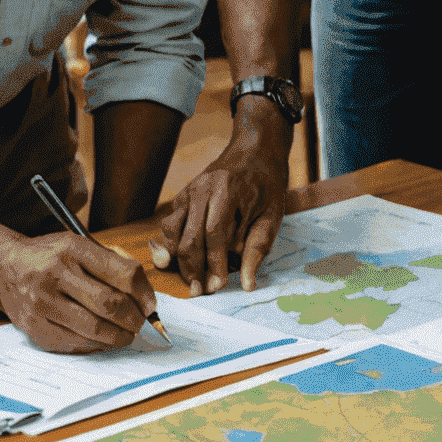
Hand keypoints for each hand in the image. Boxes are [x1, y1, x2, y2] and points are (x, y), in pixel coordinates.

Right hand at [0, 234, 154, 353]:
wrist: (6, 267)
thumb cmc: (52, 256)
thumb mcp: (81, 244)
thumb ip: (114, 262)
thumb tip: (145, 296)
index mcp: (72, 248)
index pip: (122, 273)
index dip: (143, 293)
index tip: (150, 304)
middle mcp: (55, 275)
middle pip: (109, 304)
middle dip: (133, 319)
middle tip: (140, 323)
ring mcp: (42, 304)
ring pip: (94, 329)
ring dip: (119, 337)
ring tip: (127, 334)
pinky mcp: (35, 329)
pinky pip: (75, 344)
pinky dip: (96, 345)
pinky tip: (103, 339)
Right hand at [149, 133, 287, 294]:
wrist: (254, 149)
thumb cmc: (267, 184)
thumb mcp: (273, 214)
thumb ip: (258, 248)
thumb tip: (248, 284)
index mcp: (230, 189)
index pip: (215, 232)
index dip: (214, 262)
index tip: (218, 285)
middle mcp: (204, 188)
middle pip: (190, 236)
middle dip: (194, 268)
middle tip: (201, 292)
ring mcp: (189, 191)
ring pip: (172, 230)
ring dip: (178, 259)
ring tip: (191, 280)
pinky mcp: (182, 196)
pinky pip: (169, 224)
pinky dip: (170, 244)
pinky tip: (175, 261)